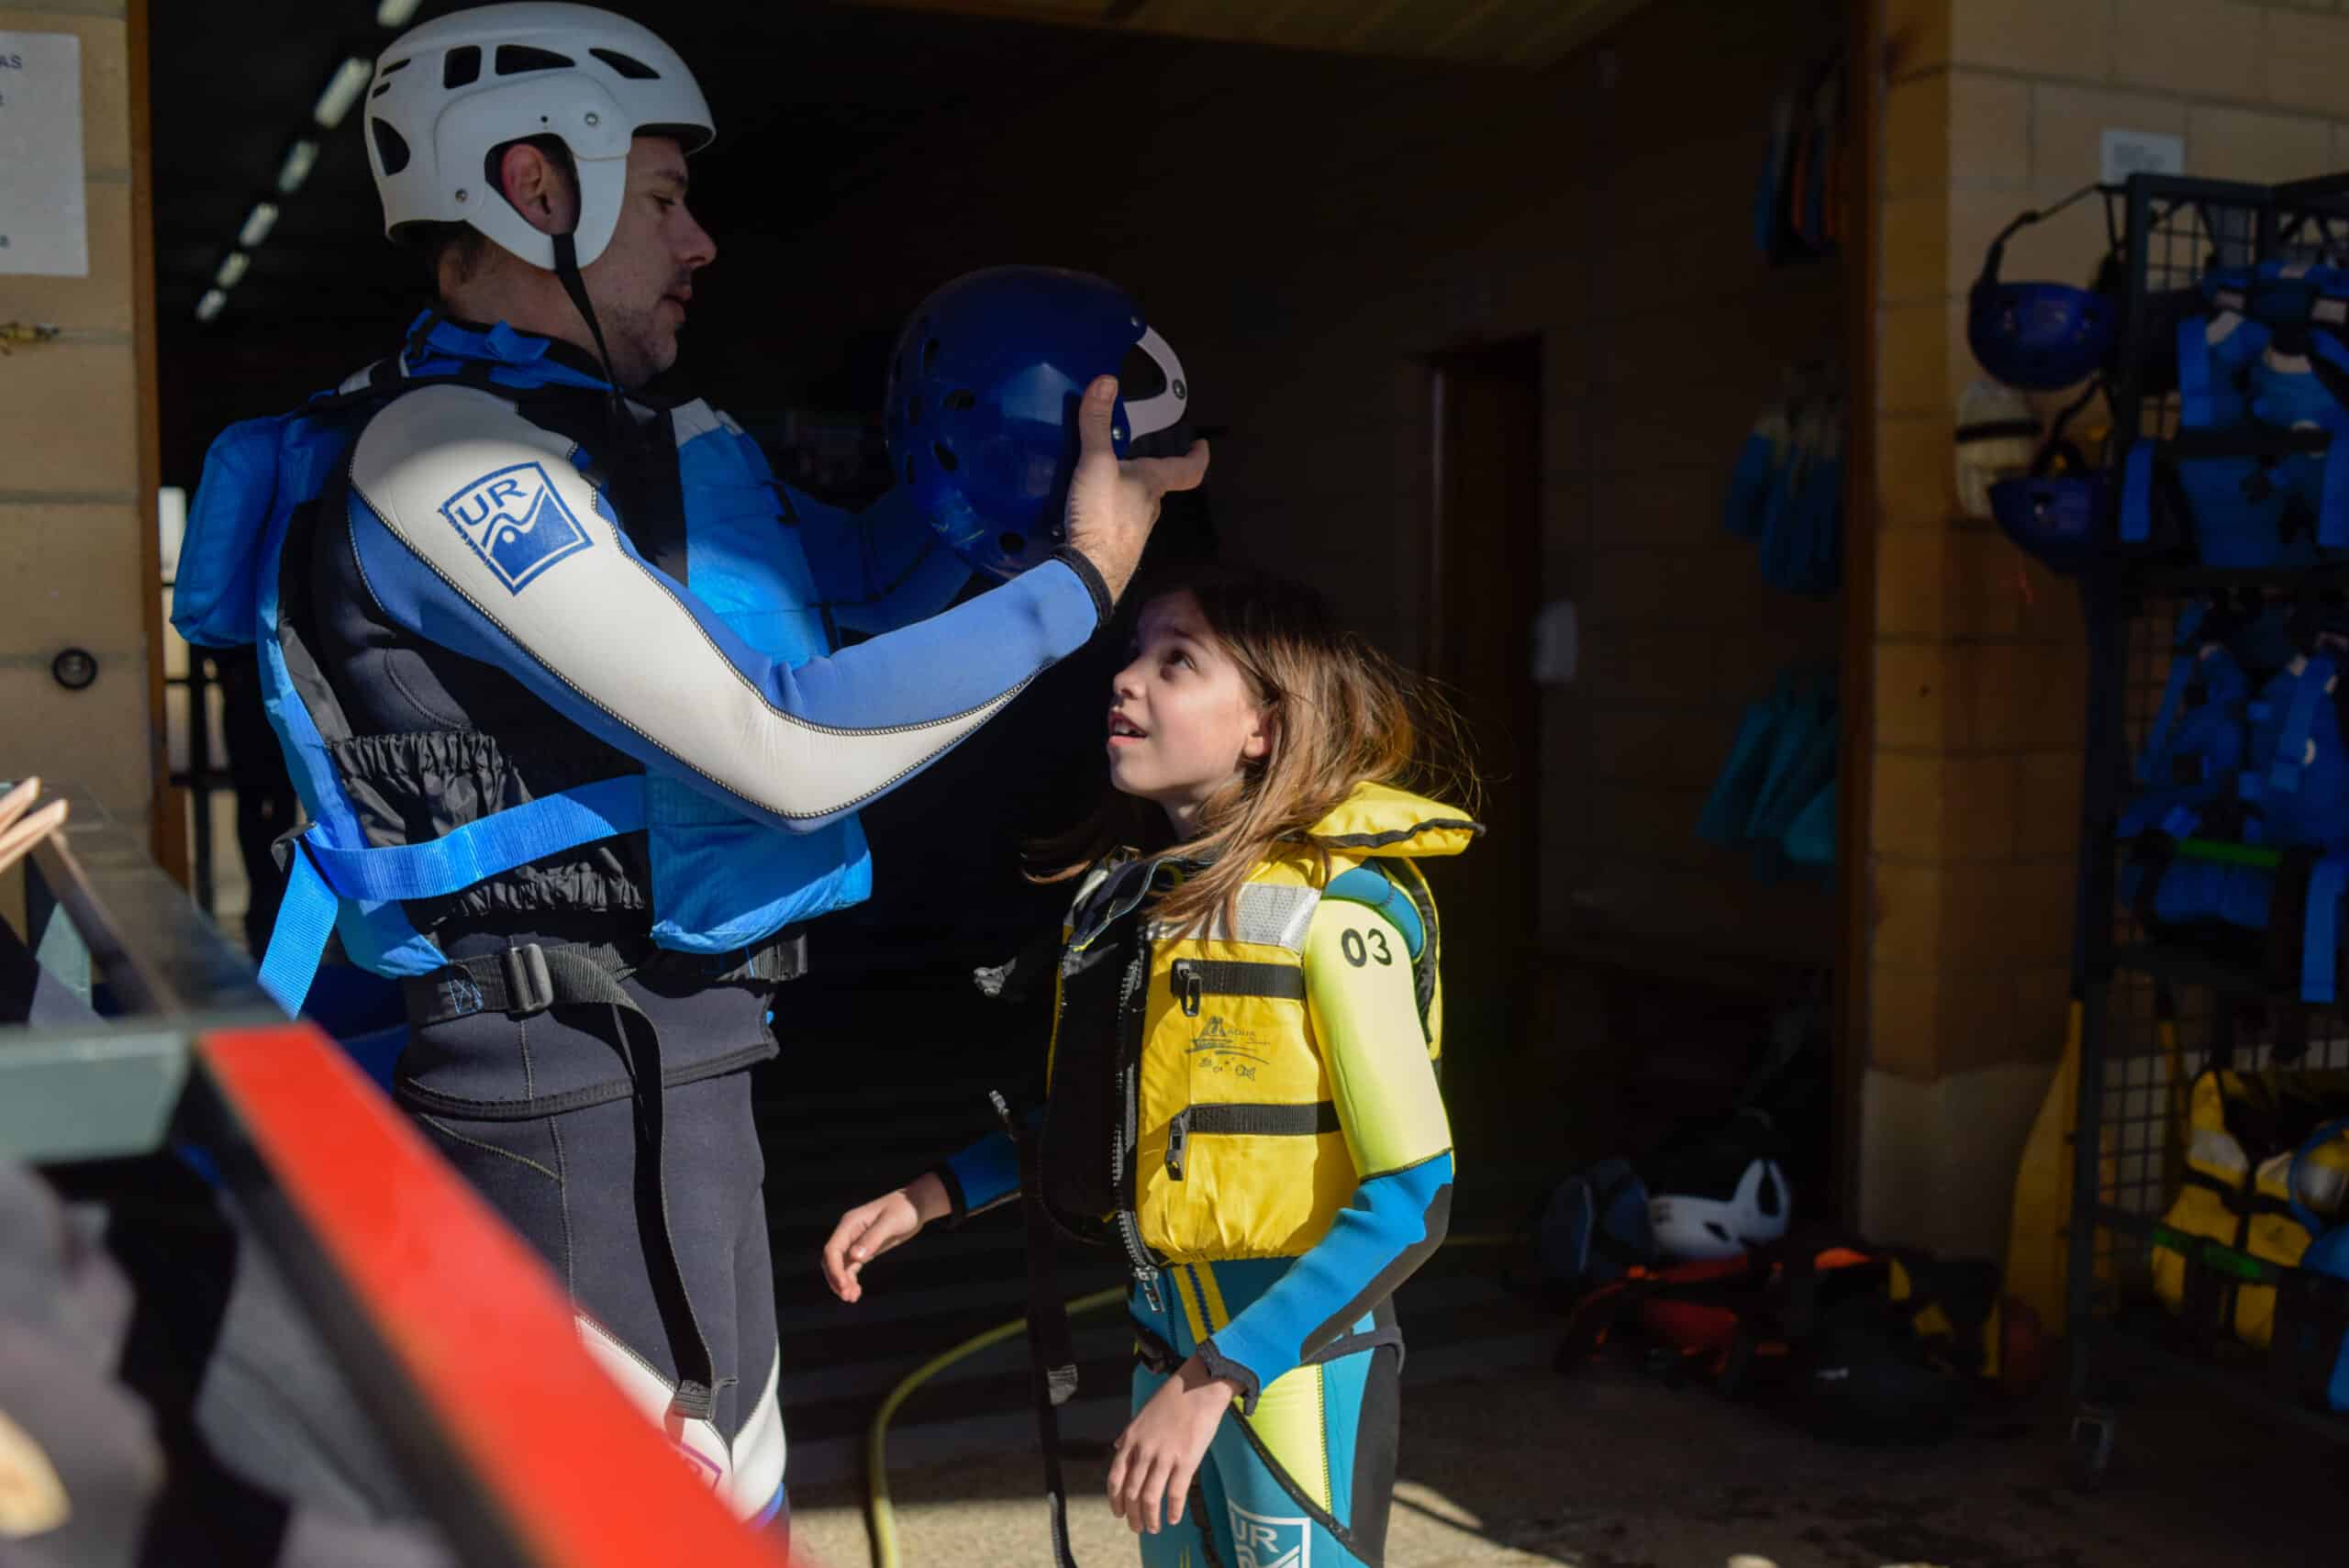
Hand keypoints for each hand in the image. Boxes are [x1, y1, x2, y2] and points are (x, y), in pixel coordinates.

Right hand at [821, 1173, 948, 1302]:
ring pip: (840, 1267)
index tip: (843, 1286)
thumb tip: (855, 1257)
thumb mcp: (890, 1223)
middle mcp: (848, 1233)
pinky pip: (851, 1268)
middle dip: (837, 1279)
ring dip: (843, 1283)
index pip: (832, 1250)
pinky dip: (851, 1281)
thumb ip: (872, 1239)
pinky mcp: (864, 1250)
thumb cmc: (903, 1209)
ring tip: (852, 1298)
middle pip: (832, 1260)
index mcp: (849, 1224)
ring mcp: (854, 1242)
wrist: (915, 1206)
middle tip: (848, 1297)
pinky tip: (857, 1292)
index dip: (834, 1269)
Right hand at [1062, 375, 1209, 604]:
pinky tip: (1090, 507)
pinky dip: (1109, 509)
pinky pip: (1117, 520)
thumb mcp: (1095, 462)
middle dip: (1150, 468)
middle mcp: (1150, 508)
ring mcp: (1134, 530)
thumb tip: (1106, 382)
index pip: (1188, 469)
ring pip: (1137, 503)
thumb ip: (1097, 424)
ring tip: (1107, 474)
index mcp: (1152, 484)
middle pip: (1158, 484)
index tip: (1202, 445)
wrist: (1089, 573)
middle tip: (1136, 452)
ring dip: (1127, 489)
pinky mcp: (1115, 545)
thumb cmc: (1101, 518)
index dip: (1198, 455)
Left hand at [1106, 1352, 1239, 1534]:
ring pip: (1151, 1499)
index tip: (1119, 1513)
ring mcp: (1164, 1457)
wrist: (1198, 1387)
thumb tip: (1116, 1448)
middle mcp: (1144, 1452)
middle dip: (1132, 1515)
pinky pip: (1176, 1494)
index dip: (1115, 1500)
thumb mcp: (1141, 1415)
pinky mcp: (1186, 1461)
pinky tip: (1174, 1520)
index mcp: (1131, 1441)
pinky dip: (1174, 1511)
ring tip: (1153, 1529)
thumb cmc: (1171, 1399)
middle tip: (1137, 1528)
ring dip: (1150, 1519)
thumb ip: (1128, 1435)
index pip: (1115, 1479)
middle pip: (1132, 1493)